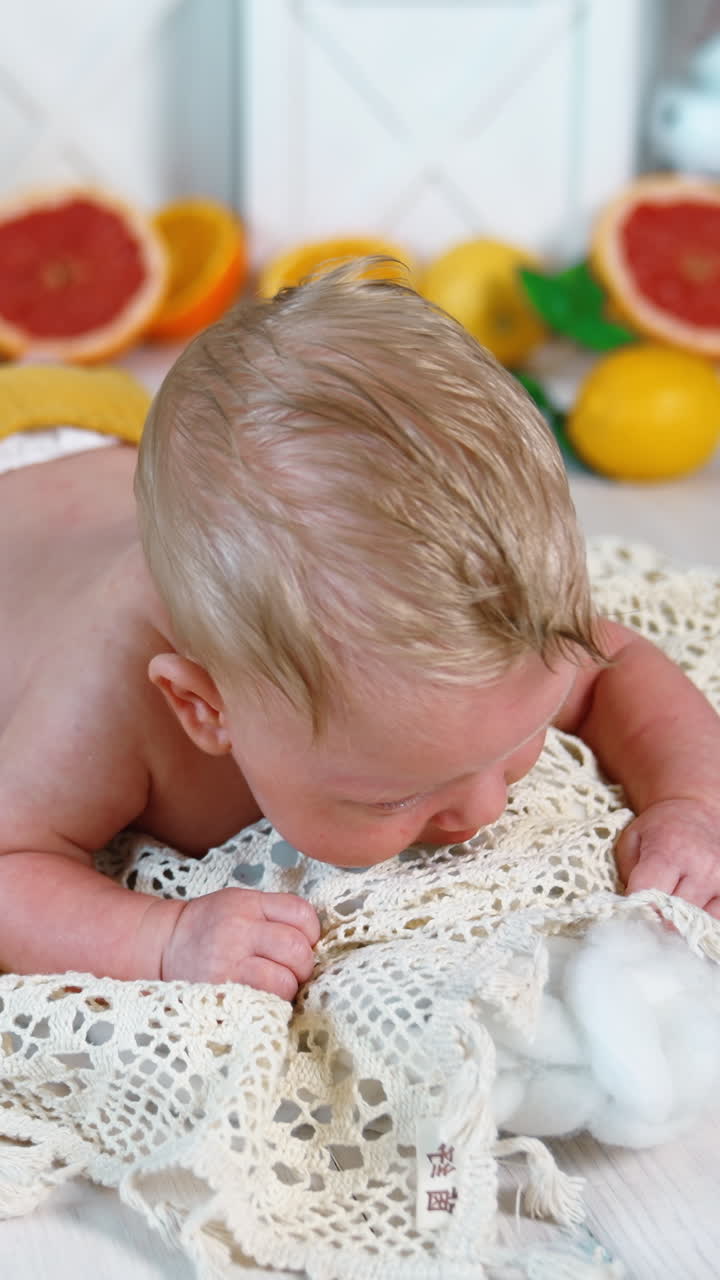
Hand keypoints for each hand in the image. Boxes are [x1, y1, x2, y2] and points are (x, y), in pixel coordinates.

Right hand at [160, 887, 320, 997]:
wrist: (165, 944)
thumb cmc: (210, 925)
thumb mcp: (239, 902)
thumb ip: (274, 914)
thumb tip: (314, 940)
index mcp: (248, 904)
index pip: (301, 913)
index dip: (311, 932)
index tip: (303, 942)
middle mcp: (238, 930)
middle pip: (297, 949)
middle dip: (304, 964)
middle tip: (293, 969)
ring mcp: (229, 963)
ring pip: (284, 981)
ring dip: (288, 987)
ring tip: (276, 984)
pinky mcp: (222, 991)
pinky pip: (264, 1002)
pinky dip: (271, 1002)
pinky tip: (263, 995)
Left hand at [615, 799, 719, 918]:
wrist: (697, 812)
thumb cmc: (659, 828)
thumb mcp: (632, 839)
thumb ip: (628, 873)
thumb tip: (632, 906)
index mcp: (669, 851)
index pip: (648, 894)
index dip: (635, 904)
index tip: (631, 904)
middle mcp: (700, 866)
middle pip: (673, 913)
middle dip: (658, 916)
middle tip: (651, 910)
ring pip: (697, 922)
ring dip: (682, 921)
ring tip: (672, 908)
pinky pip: (717, 919)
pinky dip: (701, 920)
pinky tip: (691, 909)